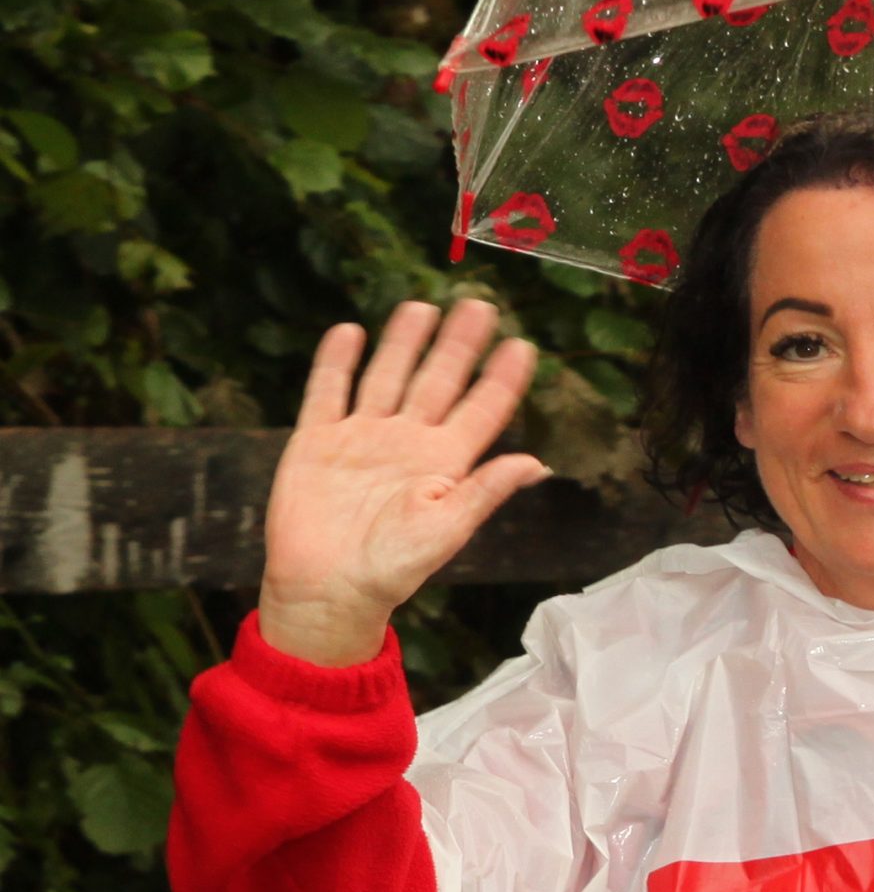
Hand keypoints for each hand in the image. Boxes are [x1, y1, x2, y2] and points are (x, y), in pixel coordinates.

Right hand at [258, 299, 551, 665]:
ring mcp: (361, 437)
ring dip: (404, 342)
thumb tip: (538, 463)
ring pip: (387, 376)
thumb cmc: (392, 568)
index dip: (501, 378)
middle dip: (458, 344)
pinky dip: (337, 362)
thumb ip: (486, 490)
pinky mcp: (317, 440)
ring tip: (421, 306)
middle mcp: (407, 442)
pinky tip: (350, 332)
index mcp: (445, 463)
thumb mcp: (447, 528)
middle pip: (438, 380)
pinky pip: (328, 391)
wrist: (327, 588)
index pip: (482, 409)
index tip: (523, 344)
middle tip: (480, 304)